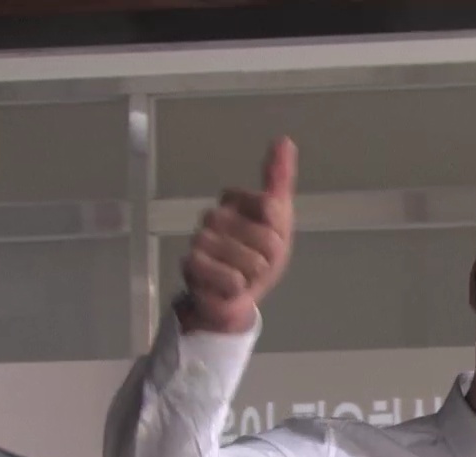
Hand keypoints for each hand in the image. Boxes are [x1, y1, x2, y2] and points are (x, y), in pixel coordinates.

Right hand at [177, 137, 297, 333]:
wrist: (235, 298)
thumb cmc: (257, 258)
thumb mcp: (278, 221)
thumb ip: (279, 180)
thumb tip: (284, 140)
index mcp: (234, 200)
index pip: (272, 207)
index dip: (278, 230)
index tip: (269, 237)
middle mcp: (214, 216)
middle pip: (267, 238)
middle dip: (269, 258)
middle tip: (255, 263)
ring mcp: (200, 240)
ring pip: (251, 261)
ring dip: (254, 276)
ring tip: (242, 275)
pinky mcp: (191, 266)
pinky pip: (232, 278)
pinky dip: (237, 287)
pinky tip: (228, 286)